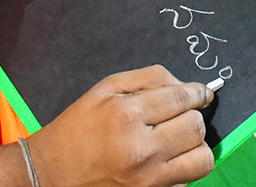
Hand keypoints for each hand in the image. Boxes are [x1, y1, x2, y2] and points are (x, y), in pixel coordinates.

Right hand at [29, 66, 214, 186]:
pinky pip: (187, 180)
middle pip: (196, 127)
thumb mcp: (106, 89)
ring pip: (202, 158)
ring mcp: (148, 179)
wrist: (52, 173)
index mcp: (128, 115)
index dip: (198, 93)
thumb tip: (186, 86)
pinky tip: (164, 159)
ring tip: (178, 139)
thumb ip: (149, 79)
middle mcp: (141, 150)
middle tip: (179, 115)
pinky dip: (183, 168)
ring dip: (195, 145)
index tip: (202, 93)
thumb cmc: (78, 128)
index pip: (182, 98)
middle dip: (192, 115)